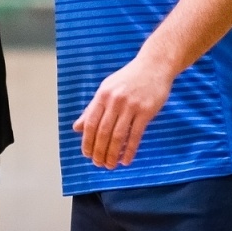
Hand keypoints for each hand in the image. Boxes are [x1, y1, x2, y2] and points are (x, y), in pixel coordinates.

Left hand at [73, 53, 175, 169]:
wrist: (154, 66)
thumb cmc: (129, 78)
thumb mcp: (107, 89)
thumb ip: (92, 108)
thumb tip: (77, 127)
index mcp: (103, 95)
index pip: (91, 123)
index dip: (87, 141)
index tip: (87, 154)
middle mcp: (115, 101)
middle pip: (103, 132)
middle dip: (99, 151)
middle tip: (98, 164)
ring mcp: (131, 106)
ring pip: (118, 136)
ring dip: (112, 154)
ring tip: (110, 165)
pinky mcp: (146, 111)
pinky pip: (135, 135)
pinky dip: (129, 150)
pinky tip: (126, 160)